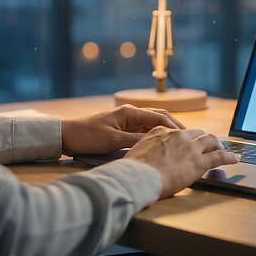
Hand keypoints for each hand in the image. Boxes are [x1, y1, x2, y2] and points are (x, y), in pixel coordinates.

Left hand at [61, 104, 185, 155]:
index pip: (158, 118)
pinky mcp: (122, 127)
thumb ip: (136, 140)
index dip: (173, 127)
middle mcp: (130, 113)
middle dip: (174, 126)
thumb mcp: (113, 141)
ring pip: (152, 122)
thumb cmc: (87, 137)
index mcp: (130, 112)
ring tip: (179, 140)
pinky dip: (155, 134)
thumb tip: (158, 141)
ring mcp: (127, 119)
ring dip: (166, 130)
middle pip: (158, 117)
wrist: (67, 135)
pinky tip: (161, 142)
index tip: (186, 136)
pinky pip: (143, 129)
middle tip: (188, 136)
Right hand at [124, 127, 238, 197]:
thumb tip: (140, 159)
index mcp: (161, 132)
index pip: (177, 132)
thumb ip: (144, 151)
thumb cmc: (132, 170)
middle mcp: (178, 136)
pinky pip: (220, 156)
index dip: (185, 139)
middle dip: (204, 139)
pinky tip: (235, 159)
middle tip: (208, 146)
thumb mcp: (134, 152)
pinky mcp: (199, 162)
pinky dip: (230, 157)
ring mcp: (190, 148)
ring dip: (218, 145)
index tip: (187, 144)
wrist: (138, 177)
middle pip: (197, 133)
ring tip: (223, 150)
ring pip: (210, 140)